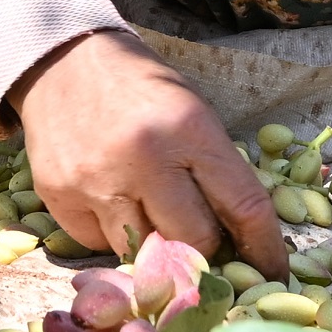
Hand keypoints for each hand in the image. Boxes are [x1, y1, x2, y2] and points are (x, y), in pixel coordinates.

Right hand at [5, 31, 292, 273]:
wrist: (60, 60)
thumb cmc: (139, 87)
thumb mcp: (191, 111)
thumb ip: (213, 170)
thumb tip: (238, 239)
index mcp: (188, 128)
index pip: (244, 207)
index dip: (265, 248)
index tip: (273, 271)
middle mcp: (144, 159)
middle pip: (194, 243)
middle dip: (208, 253)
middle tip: (209, 249)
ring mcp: (96, 182)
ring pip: (144, 254)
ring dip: (159, 251)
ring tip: (156, 225)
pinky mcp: (58, 197)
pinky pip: (99, 244)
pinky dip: (115, 236)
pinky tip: (114, 205)